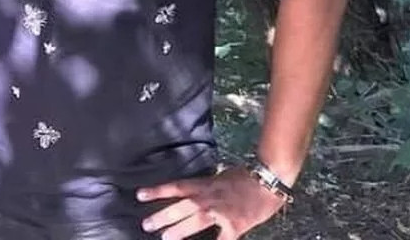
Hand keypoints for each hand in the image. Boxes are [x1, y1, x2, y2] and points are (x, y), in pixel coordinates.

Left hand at [137, 167, 286, 239]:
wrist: (269, 181)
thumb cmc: (246, 177)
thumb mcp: (220, 176)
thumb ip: (205, 185)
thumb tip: (190, 191)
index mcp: (205, 184)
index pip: (176, 187)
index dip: (157, 191)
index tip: (140, 195)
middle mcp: (209, 197)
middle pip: (181, 206)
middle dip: (162, 216)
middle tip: (146, 224)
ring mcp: (221, 212)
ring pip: (195, 221)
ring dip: (178, 230)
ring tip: (163, 237)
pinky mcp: (235, 226)